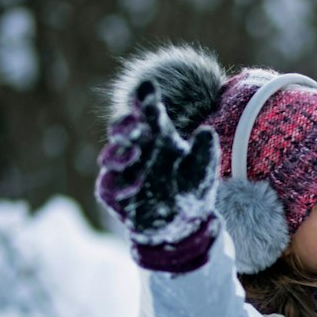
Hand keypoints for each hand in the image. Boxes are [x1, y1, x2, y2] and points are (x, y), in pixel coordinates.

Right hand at [95, 80, 219, 272]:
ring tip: (136, 152)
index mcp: (156, 137)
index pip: (147, 113)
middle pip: (121, 130)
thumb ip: (205, 152)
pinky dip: (120, 185)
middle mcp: (135, 149)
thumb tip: (207, 131)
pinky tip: (136, 185)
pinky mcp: (113, 193)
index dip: (145, 100)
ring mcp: (121, 171)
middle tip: (137, 125)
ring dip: (120, 154)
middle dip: (125, 125)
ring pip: (110, 156)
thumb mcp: (202, 172)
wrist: (183, 228)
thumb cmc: (191, 192)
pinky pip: (109, 186)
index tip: (148, 89)